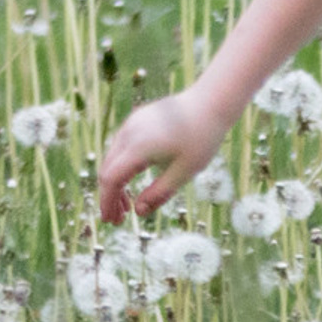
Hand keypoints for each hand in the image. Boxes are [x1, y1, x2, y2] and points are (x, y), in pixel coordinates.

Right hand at [98, 89, 226, 220]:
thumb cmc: (203, 137)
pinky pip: (121, 146)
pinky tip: (133, 178)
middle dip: (110, 196)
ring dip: (116, 181)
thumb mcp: (185, 171)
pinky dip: (122, 165)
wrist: (213, 100)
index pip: (111, 179)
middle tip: (119, 218)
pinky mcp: (137, 119)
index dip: (108, 202)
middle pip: (108, 170)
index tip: (112, 221)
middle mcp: (129, 132)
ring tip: (128, 204)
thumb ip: (159, 193)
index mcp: (138, 147)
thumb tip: (139, 213)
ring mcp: (131, 123)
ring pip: (112, 158)